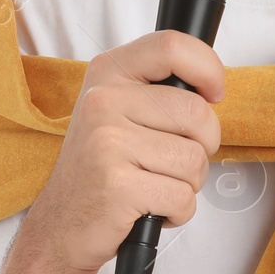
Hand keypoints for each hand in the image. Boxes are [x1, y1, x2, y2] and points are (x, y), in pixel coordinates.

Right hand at [20, 31, 225, 273]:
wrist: (60, 227)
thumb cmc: (101, 168)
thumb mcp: (118, 110)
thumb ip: (158, 89)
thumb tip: (212, 87)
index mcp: (107, 73)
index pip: (172, 46)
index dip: (208, 69)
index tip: (214, 94)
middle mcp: (103, 101)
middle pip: (198, 113)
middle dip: (204, 145)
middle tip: (172, 161)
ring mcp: (108, 143)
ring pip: (195, 159)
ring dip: (188, 183)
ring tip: (154, 185)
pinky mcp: (117, 186)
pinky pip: (183, 197)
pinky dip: (178, 211)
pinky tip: (148, 208)